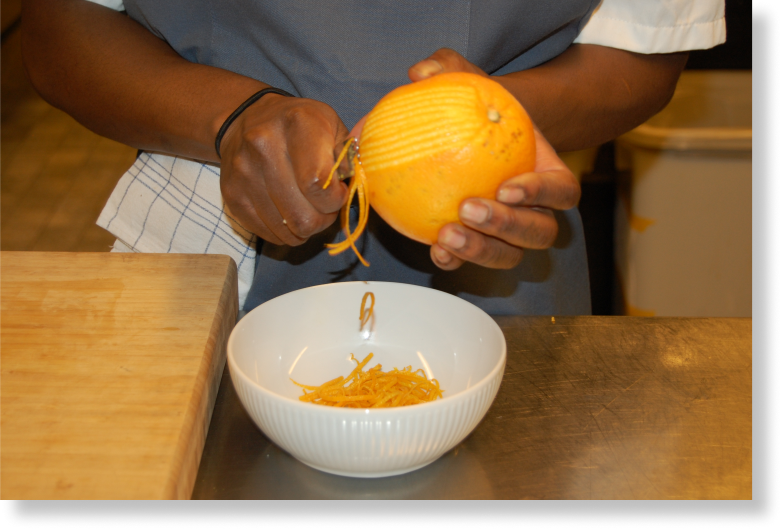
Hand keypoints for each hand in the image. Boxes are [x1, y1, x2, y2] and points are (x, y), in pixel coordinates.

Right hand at [218, 93, 349, 245]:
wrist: (247, 118)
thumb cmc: (301, 125)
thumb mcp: (332, 126)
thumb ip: (348, 156)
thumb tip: (354, 187)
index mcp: (297, 124)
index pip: (318, 185)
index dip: (335, 199)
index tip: (338, 192)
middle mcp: (264, 145)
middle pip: (302, 217)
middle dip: (322, 220)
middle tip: (325, 206)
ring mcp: (243, 172)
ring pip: (286, 231)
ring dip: (304, 228)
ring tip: (308, 208)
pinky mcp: (231, 195)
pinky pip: (267, 234)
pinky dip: (284, 232)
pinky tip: (288, 212)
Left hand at [408, 49, 580, 269]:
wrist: (463, 139)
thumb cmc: (476, 111)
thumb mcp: (466, 81)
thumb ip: (448, 70)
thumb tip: (421, 72)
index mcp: (546, 173)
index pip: (562, 191)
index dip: (542, 194)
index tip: (506, 186)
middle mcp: (535, 209)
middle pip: (540, 232)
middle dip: (508, 226)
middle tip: (469, 208)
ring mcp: (508, 233)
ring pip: (511, 255)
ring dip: (482, 250)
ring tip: (447, 236)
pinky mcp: (479, 245)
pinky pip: (473, 263)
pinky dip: (456, 262)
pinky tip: (435, 252)